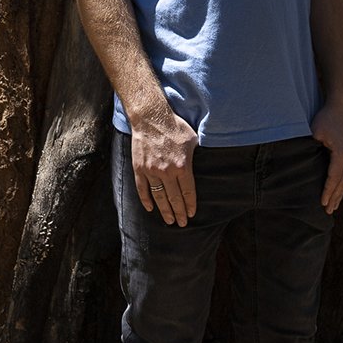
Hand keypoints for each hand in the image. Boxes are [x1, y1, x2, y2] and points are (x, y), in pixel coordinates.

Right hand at [131, 106, 198, 225]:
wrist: (151, 118)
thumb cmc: (174, 127)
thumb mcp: (193, 140)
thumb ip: (196, 156)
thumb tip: (203, 164)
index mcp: (182, 166)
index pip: (188, 192)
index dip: (190, 205)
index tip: (191, 214)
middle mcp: (167, 172)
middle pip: (174, 198)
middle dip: (179, 213)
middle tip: (182, 224)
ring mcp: (151, 171)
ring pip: (159, 197)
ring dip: (164, 211)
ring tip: (169, 221)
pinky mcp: (139, 168)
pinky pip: (142, 189)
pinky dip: (146, 200)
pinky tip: (150, 209)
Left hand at [310, 100, 342, 213]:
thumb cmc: (327, 116)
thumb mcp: (315, 131)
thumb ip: (311, 147)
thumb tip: (304, 162)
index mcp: (342, 153)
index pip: (334, 177)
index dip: (328, 191)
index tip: (322, 203)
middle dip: (336, 197)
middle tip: (329, 211)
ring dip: (342, 192)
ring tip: (335, 205)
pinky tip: (341, 188)